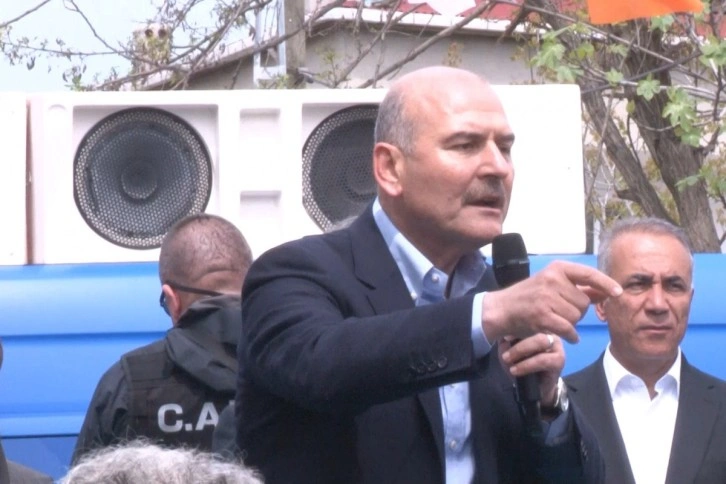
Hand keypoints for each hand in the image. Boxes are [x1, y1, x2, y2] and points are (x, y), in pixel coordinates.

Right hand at [482, 260, 621, 343]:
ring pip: (576, 317)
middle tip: (559, 311)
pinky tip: (566, 336)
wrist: (501, 309)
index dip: (606, 284)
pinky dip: (570, 336)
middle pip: (584, 302)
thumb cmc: (529, 297)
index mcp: (557, 269)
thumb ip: (579, 288)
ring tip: (554, 319)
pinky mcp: (542, 316)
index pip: (588, 274)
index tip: (619, 292)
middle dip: (577, 311)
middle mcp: (552, 280)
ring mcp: (547, 297)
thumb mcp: (552, 284)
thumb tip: (607, 292)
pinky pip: (568, 329)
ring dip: (570, 323)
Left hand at [499, 333, 561, 406]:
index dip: (516, 326)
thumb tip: (503, 339)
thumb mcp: (508, 351)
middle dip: (517, 341)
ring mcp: (556, 346)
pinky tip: (516, 370)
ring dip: (521, 351)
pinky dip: (527, 365)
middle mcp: (549, 333)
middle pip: (536, 327)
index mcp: (538, 327)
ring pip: (540, 341)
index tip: (504, 337)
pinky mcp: (559, 360)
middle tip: (505, 355)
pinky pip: (543, 359)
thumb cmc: (521, 364)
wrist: (534, 387)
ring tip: (507, 361)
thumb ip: (506, 342)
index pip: (529, 321)